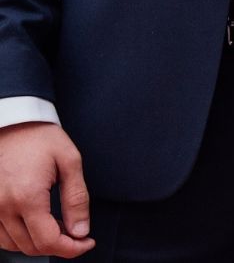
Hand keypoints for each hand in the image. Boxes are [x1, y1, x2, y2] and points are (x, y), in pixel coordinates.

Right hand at [0, 122, 94, 257]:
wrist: (13, 122)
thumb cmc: (41, 137)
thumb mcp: (70, 162)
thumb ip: (77, 199)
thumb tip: (80, 230)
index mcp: (27, 197)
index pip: (48, 241)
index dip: (72, 249)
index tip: (87, 242)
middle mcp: (3, 207)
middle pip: (32, 247)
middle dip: (60, 247)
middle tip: (78, 233)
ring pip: (15, 245)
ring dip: (40, 243)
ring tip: (60, 227)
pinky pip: (1, 236)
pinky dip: (20, 238)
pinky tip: (37, 225)